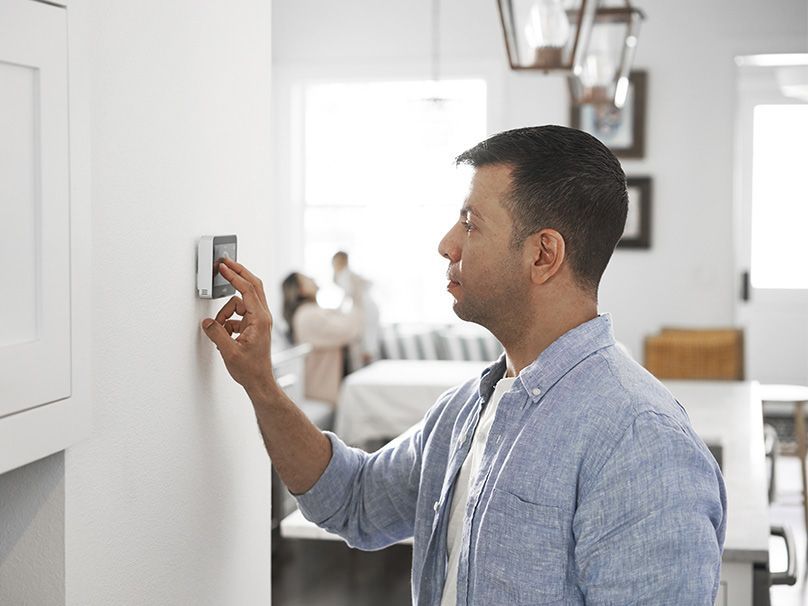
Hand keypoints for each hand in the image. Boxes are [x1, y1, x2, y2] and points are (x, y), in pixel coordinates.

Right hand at [201, 258, 273, 393]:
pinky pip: (238, 315)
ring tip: (222, 332)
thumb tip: (207, 321)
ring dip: (227, 313)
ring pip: (241, 303)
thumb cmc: (250, 369)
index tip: (224, 266)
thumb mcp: (229, 351)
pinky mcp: (254, 326)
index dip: (234, 276)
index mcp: (260, 319)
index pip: (247, 290)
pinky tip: (226, 337)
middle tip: (225, 264)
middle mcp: (263, 317)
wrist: (259, 381)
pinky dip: (228, 321)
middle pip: (252, 286)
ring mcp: (259, 321)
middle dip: (238, 274)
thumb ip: (216, 333)